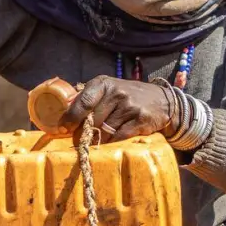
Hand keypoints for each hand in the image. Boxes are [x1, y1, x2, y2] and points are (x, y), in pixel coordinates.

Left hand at [60, 76, 175, 140]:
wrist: (163, 101)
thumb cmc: (128, 97)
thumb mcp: (108, 91)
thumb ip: (88, 99)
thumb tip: (62, 114)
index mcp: (104, 83)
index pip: (83, 101)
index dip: (71, 117)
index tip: (63, 128)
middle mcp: (117, 93)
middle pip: (92, 121)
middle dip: (84, 133)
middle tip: (81, 139)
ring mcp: (130, 107)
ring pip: (104, 132)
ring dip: (98, 139)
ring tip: (98, 140)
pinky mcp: (140, 120)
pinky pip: (118, 138)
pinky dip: (112, 142)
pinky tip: (112, 141)